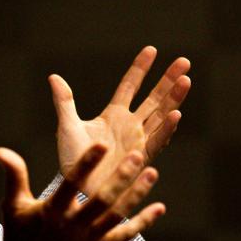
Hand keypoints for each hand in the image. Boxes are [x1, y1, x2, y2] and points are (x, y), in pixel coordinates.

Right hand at [0, 142, 164, 240]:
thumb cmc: (19, 236)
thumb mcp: (13, 205)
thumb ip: (14, 175)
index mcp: (51, 212)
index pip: (71, 184)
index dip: (87, 164)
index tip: (101, 144)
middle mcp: (71, 228)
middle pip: (101, 200)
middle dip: (121, 177)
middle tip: (137, 154)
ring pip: (117, 216)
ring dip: (136, 195)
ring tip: (152, 172)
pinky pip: (124, 237)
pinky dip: (143, 223)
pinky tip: (159, 207)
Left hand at [52, 46, 189, 195]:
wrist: (77, 189)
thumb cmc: (73, 160)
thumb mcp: (68, 127)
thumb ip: (65, 102)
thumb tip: (54, 77)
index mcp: (113, 115)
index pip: (130, 86)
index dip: (140, 69)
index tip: (152, 50)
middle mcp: (130, 126)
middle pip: (154, 98)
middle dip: (169, 80)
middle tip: (184, 62)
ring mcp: (138, 141)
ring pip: (160, 115)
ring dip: (174, 99)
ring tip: (186, 80)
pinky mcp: (141, 158)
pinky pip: (156, 141)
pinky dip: (166, 128)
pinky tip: (175, 114)